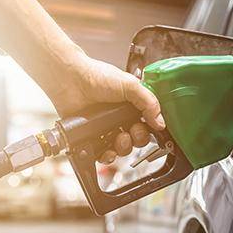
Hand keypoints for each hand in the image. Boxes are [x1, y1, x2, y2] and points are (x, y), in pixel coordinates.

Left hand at [49, 55, 165, 163]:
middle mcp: (119, 118)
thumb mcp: (131, 85)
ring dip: (124, 148)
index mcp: (130, 106)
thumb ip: (149, 102)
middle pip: (135, 139)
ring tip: (119, 138)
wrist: (72, 80)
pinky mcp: (91, 137)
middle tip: (132, 132)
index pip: (146, 124)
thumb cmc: (97, 76)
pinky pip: (102, 154)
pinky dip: (107, 156)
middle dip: (137, 140)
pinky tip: (107, 150)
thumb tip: (160, 122)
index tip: (150, 129)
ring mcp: (105, 128)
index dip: (149, 129)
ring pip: (121, 149)